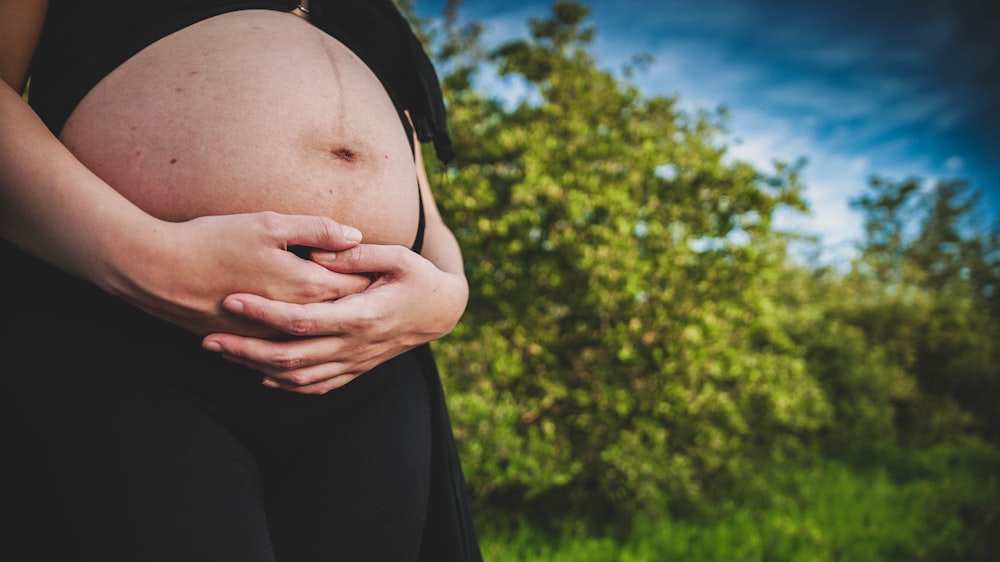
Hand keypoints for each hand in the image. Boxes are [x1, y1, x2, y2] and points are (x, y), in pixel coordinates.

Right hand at [117, 211, 371, 337]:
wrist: (156, 271)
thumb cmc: (212, 240)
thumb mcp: (268, 223)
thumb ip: (315, 230)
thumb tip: (355, 236)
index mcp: (303, 286)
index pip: (354, 286)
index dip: (372, 277)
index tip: (387, 270)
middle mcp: (291, 317)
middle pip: (340, 313)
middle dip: (361, 302)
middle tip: (381, 292)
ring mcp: (268, 335)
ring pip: (315, 338)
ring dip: (334, 328)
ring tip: (353, 317)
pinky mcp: (246, 342)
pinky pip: (285, 352)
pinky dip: (304, 346)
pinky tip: (312, 339)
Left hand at [200, 243, 468, 393]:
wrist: (442, 312)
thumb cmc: (418, 278)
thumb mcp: (397, 257)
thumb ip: (356, 255)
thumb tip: (317, 254)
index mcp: (360, 316)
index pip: (301, 320)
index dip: (264, 313)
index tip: (232, 300)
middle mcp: (353, 346)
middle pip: (289, 357)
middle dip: (245, 350)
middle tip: (209, 340)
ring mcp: (354, 362)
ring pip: (298, 378)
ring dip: (257, 369)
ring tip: (224, 354)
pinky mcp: (356, 369)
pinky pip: (317, 386)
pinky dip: (286, 385)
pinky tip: (261, 376)